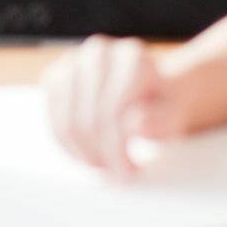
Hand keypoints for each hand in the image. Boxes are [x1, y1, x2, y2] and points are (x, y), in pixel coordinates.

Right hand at [44, 37, 188, 176]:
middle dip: (102, 156)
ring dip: (84, 154)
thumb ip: (160, 119)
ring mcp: (73, 61)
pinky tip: (88, 154)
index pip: (112, 111)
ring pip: (67, 123)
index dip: (118, 149)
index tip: (130, 172)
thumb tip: (134, 124)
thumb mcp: (173, 113)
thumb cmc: (162, 103)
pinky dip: (68, 146)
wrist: (149, 87)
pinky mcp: (56, 76)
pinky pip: (53, 121)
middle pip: (88, 120)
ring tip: (104, 164)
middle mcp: (99, 52)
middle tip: (118, 174)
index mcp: (131, 57)